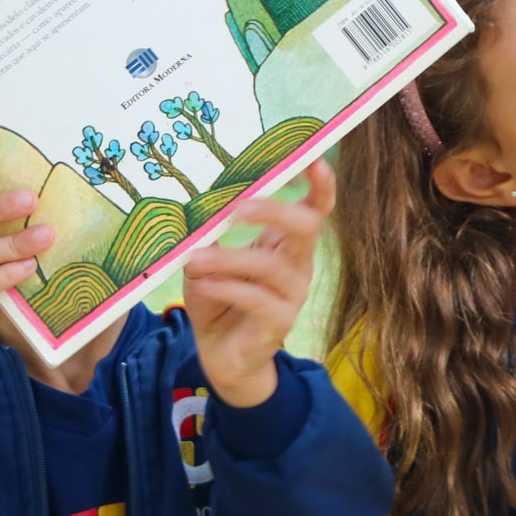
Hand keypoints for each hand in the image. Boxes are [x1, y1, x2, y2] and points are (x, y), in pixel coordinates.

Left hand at [183, 160, 334, 409]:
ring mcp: (292, 294)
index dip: (321, 185)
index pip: (315, 209)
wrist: (222, 356)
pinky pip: (255, 299)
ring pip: (272, 266)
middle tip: (237, 209)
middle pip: (306, 227)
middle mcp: (298, 264)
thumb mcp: (209, 263)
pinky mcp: (279, 322)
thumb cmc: (219, 299)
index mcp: (287, 243)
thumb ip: (208, 240)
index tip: (314, 159)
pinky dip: (225, 287)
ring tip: (196, 258)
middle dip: (275, 211)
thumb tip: (194, 214)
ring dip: (231, 258)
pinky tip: (201, 283)